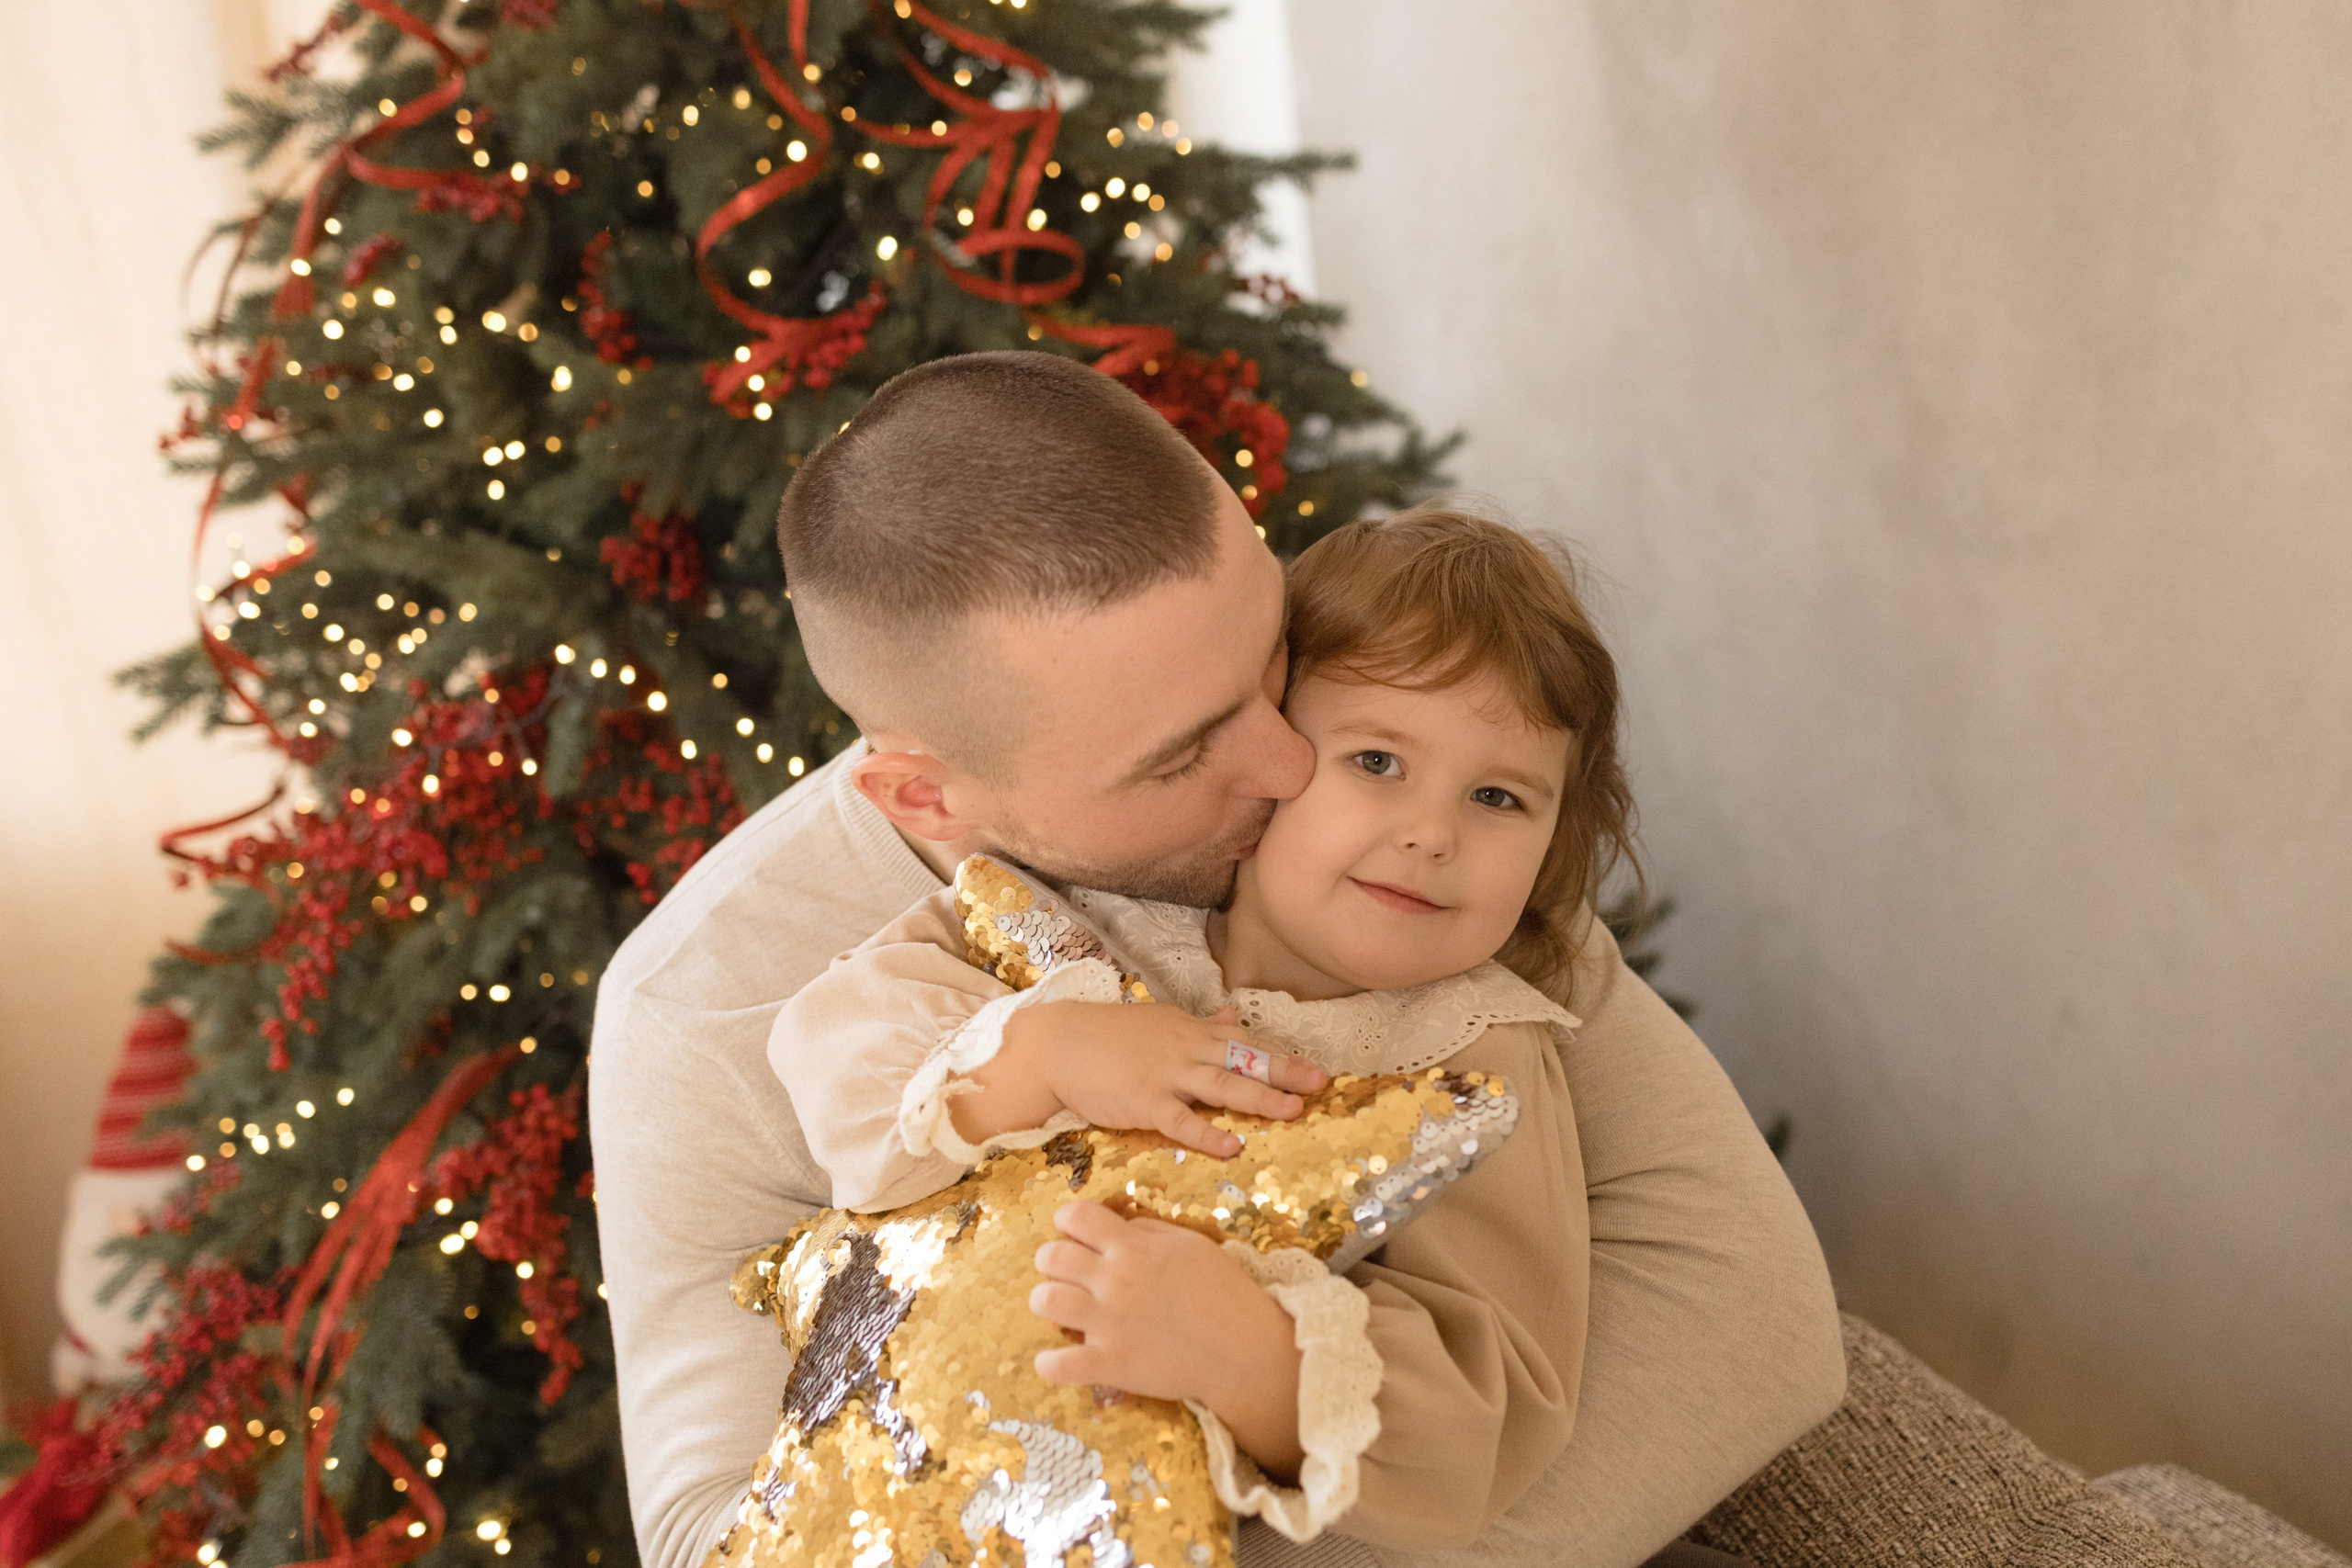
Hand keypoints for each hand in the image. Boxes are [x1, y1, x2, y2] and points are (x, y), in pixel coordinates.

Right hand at [1005, 1001, 1327, 1156]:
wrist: (1057, 1045)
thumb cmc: (1109, 1035)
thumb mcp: (1161, 1021)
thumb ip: (1203, 1024)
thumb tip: (1235, 1014)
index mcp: (1191, 1031)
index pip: (1245, 1042)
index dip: (1281, 1055)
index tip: (1315, 1067)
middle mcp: (1185, 1050)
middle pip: (1242, 1060)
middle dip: (1284, 1072)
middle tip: (1319, 1084)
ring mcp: (1165, 1076)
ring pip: (1220, 1086)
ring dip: (1259, 1097)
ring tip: (1292, 1110)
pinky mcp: (1143, 1103)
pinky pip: (1181, 1121)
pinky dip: (1208, 1133)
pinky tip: (1233, 1144)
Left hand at [1030, 1201, 1305, 1478]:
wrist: (1244, 1350)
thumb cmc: (1224, 1291)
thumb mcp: (1191, 1244)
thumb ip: (1148, 1230)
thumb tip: (1117, 1228)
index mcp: (1134, 1247)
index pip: (1076, 1216)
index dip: (1067, 1221)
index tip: (1073, 1232)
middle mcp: (1115, 1280)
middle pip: (1051, 1256)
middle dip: (1050, 1260)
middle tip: (1065, 1272)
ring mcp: (1109, 1323)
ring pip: (1044, 1301)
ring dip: (1045, 1301)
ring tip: (1062, 1308)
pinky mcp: (1110, 1365)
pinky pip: (1057, 1364)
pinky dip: (1049, 1363)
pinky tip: (1056, 1360)